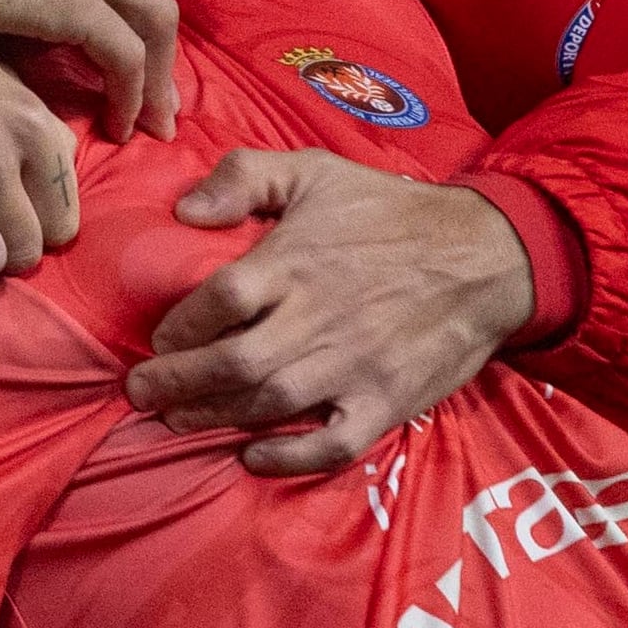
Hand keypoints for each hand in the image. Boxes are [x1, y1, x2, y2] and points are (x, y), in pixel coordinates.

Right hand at [0, 0, 179, 139]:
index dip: (120, 4)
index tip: (121, 42)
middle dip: (157, 41)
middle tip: (159, 91)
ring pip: (153, 20)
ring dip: (157, 75)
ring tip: (152, 122)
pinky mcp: (77, 2)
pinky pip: (125, 56)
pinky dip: (131, 93)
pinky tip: (120, 126)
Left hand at [130, 152, 535, 473]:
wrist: (485, 256)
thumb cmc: (390, 214)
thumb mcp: (315, 170)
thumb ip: (245, 176)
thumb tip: (185, 212)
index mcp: (295, 262)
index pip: (216, 301)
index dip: (177, 326)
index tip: (160, 338)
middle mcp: (317, 319)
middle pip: (230, 363)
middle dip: (175, 383)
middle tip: (141, 392)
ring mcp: (352, 367)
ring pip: (267, 404)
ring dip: (212, 418)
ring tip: (176, 421)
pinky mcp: (384, 402)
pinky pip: (330, 443)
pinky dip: (287, 458)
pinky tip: (251, 457)